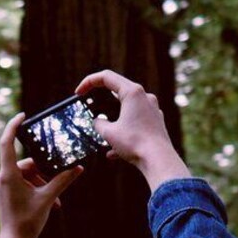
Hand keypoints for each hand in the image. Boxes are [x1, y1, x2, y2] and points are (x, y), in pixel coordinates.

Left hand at [0, 112, 83, 237]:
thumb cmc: (28, 221)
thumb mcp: (48, 198)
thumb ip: (63, 180)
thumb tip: (79, 168)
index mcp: (8, 174)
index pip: (7, 142)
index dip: (13, 126)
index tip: (23, 115)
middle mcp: (1, 176)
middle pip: (27, 163)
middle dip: (44, 173)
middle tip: (57, 186)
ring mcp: (2, 183)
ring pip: (27, 174)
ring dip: (42, 184)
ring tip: (55, 200)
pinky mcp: (5, 190)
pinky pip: (23, 181)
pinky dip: (36, 188)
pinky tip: (49, 201)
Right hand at [75, 70, 190, 189]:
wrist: (159, 160)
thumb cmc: (135, 143)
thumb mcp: (109, 133)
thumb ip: (98, 123)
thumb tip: (98, 122)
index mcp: (133, 92)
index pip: (106, 77)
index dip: (89, 82)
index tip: (78, 93)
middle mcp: (145, 97)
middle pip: (118, 91)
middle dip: (101, 101)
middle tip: (89, 108)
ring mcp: (151, 110)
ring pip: (126, 110)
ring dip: (112, 121)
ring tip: (103, 135)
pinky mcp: (155, 123)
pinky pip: (135, 123)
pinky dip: (123, 133)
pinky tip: (114, 152)